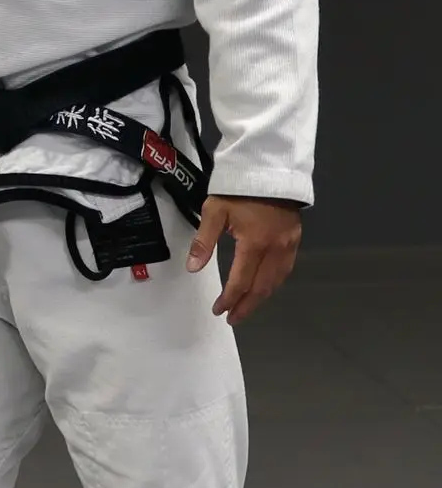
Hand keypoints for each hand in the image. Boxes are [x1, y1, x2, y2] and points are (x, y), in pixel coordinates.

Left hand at [185, 194, 301, 324]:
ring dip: (261, 298)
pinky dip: (274, 283)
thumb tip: (192, 268)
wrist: (269, 169)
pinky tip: (264, 287)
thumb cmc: (237, 190)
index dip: (229, 299)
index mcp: (255, 244)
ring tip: (246, 307)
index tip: (219, 311)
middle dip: (246, 305)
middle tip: (233, 318)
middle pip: (261, 287)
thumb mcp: (214, 211)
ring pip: (276, 281)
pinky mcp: (295, 239)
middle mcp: (276, 249)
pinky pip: (285, 269)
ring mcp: (289, 245)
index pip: (241, 281)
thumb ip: (203, 242)